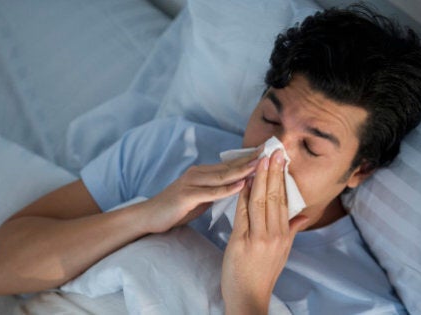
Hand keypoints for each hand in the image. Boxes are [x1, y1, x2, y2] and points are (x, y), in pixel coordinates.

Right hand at [144, 147, 261, 232]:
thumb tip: (237, 190)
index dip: (250, 158)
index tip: (269, 153)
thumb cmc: (176, 209)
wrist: (149, 217)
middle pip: (230, 166)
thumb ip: (217, 192)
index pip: (231, 164)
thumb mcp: (200, 199)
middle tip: (272, 152)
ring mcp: (191, 183)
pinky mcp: (186, 196)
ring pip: (222, 176)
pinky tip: (241, 185)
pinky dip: (227, 189)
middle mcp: (198, 174)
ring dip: (243, 170)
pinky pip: (210, 192)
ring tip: (261, 165)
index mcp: (203, 174)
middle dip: (251, 159)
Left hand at [221, 150, 308, 313]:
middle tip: (273, 151)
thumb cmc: (263, 274)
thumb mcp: (283, 252)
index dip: (282, 178)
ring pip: (260, 202)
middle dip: (272, 172)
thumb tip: (303, 215)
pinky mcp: (242, 242)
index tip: (280, 160)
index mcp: (284, 235)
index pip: (284, 200)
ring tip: (259, 160)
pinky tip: (242, 183)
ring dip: (259, 178)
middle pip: (274, 197)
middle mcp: (275, 235)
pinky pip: (243, 214)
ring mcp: (259, 238)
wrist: (248, 297)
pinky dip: (243, 196)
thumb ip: (291, 230)